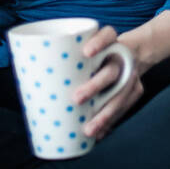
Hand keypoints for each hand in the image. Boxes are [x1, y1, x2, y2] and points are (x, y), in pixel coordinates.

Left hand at [74, 25, 144, 141]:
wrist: (131, 54)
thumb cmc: (97, 54)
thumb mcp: (85, 46)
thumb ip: (67, 57)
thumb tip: (32, 76)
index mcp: (110, 40)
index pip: (108, 35)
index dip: (98, 43)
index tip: (86, 53)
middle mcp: (122, 56)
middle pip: (111, 71)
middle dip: (95, 86)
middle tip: (76, 98)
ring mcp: (131, 73)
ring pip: (121, 93)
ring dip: (105, 113)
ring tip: (89, 129)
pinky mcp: (136, 89)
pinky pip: (125, 107)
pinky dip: (111, 122)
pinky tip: (99, 134)